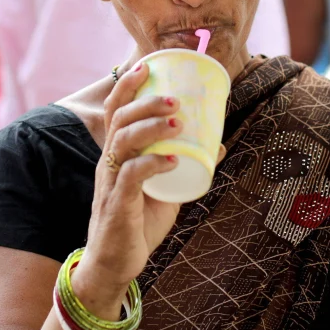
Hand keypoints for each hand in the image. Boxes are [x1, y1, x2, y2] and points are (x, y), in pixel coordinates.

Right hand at [71, 61, 183, 318]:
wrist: (115, 265)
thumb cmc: (137, 224)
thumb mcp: (165, 190)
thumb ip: (186, 166)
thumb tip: (220, 144)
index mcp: (117, 154)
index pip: (115, 110)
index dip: (127, 85)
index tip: (146, 65)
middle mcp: (109, 163)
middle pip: (119, 119)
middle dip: (145, 101)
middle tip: (175, 98)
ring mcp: (111, 183)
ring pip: (123, 142)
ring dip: (151, 127)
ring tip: (176, 121)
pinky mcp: (117, 205)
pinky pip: (131, 177)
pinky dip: (152, 164)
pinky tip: (172, 159)